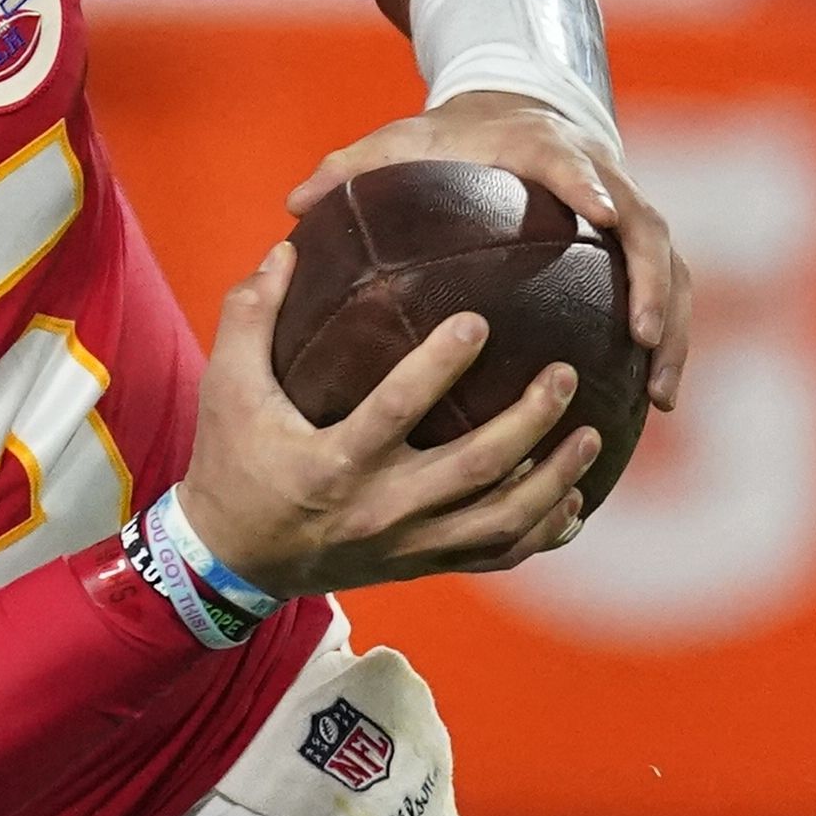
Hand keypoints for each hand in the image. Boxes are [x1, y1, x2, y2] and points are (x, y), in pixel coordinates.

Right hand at [174, 242, 599, 598]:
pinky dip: (542, 531)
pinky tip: (572, 501)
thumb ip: (250, 318)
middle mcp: (378, 508)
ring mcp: (407, 544)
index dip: (440, 366)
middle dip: (530, 420)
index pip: (395, 410)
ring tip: (590, 434)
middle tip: (564, 374)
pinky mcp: (421, 565)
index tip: (480, 321)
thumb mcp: (225, 388)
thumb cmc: (231, 462)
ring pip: (501, 518)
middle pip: (474, 466)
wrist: (231, 557)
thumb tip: (285, 250)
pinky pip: (498, 556)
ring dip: (555, 477)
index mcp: (331, 463)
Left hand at [292, 91, 689, 409]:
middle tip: (641, 335)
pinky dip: (666, 341)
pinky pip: (665, 293)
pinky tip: (653, 399)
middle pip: (646, 227)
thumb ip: (350, 166)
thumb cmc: (449, 134)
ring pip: (670, 269)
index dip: (590, 184)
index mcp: (543, 147)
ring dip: (671, 327)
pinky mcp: (636, 245)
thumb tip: (294, 202)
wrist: (515, 108)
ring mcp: (628, 212)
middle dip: (651, 280)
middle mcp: (603, 177)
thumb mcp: (399, 141)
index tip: (602, 213)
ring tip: (660, 394)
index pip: (572, 162)